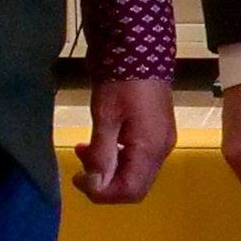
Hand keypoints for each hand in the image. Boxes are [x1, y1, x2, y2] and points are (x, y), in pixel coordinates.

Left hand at [80, 72, 179, 203]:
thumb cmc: (121, 80)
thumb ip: (101, 154)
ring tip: (84, 150)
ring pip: (134, 172)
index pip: (130, 191)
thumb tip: (95, 184)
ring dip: (108, 169)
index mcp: (151, 148)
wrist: (140, 47)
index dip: (103, 193)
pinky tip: (99, 142)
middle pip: (134, 185)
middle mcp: (161, 149)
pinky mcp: (156, 131)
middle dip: (104, 183)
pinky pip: (137, 157)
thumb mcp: (105, 116)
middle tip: (78, 167)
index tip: (78, 179)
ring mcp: (161, 140)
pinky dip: (116, 157)